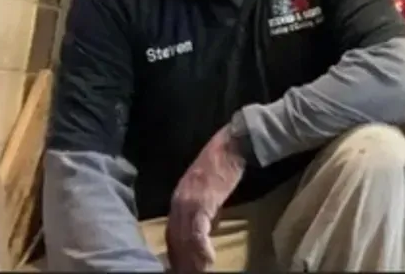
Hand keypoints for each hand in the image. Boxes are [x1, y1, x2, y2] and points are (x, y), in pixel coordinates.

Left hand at [166, 125, 246, 272]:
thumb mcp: (209, 188)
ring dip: (192, 259)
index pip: (173, 232)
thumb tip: (210, 225)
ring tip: (200, 272)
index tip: (182, 266)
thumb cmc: (224, 163)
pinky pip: (198, 232)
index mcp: (179, 199)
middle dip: (181, 259)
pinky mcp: (202, 202)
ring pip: (185, 239)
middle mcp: (179, 201)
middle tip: (188, 273)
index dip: (177, 251)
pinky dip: (202, 248)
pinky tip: (209, 259)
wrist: (232, 144)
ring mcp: (189, 202)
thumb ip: (205, 206)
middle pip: (175, 238)